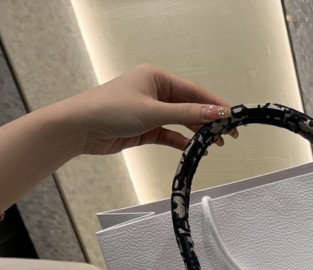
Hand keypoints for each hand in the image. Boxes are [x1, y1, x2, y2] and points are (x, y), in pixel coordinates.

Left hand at [58, 63, 238, 155]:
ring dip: (197, 132)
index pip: (193, 91)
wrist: (80, 128)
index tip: (232, 116)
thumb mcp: (153, 111)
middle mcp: (155, 92)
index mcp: (157, 77)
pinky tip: (194, 148)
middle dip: (209, 120)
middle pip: (190, 106)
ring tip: (215, 144)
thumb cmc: (110, 109)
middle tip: (229, 134)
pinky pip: (170, 134)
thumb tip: (216, 113)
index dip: (214, 104)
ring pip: (181, 121)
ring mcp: (150, 111)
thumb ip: (187, 113)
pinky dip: (182, 141)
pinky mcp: (145, 128)